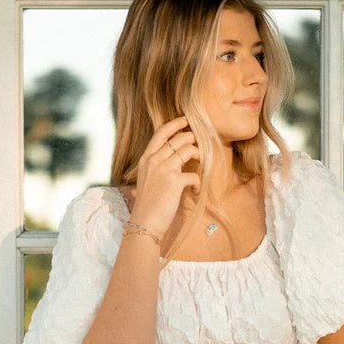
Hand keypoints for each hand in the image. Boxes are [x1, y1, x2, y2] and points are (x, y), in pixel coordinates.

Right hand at [130, 117, 199, 240]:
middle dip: (192, 140)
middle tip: (198, 148)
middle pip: (179, 139)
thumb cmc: (147, 205)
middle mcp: (154, 160)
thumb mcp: (148, 180)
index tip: (185, 121)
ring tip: (199, 166)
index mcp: (146, 158)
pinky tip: (194, 191)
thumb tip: (176, 159)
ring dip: (198, 156)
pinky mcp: (175, 181)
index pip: (161, 132)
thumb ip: (157, 167)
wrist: (144, 222)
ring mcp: (164, 169)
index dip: (174, 124)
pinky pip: (195, 175)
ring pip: (188, 150)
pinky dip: (198, 183)